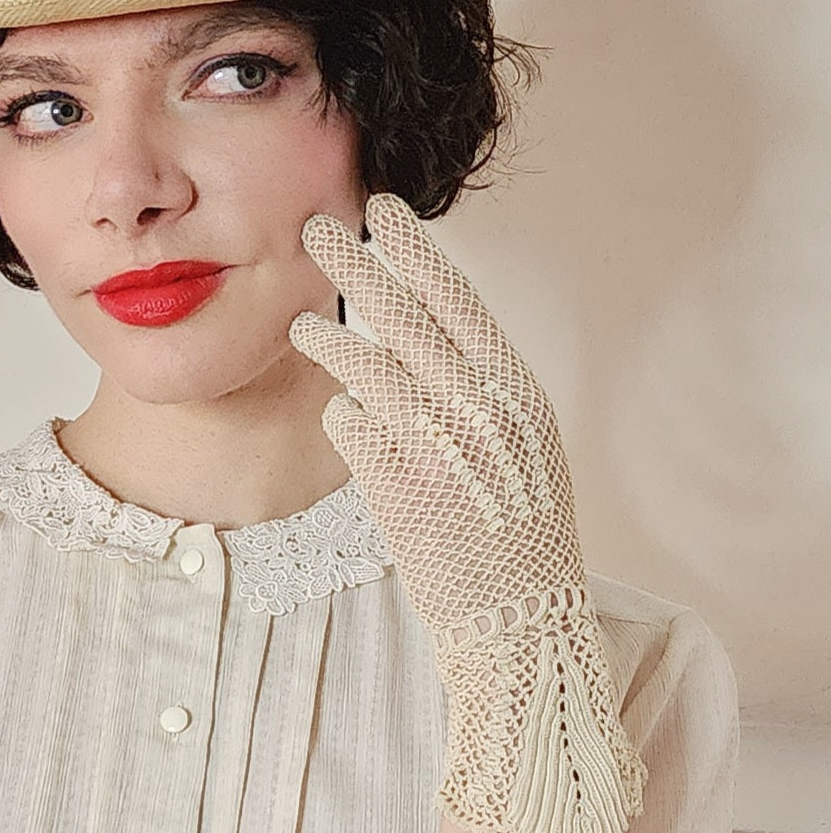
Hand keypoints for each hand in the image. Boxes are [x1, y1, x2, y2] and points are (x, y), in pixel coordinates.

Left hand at [288, 192, 645, 832]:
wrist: (520, 623)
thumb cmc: (527, 531)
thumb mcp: (528, 445)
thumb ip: (484, 385)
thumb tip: (430, 332)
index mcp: (516, 390)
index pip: (457, 297)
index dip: (417, 248)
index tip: (383, 209)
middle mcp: (476, 409)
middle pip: (404, 316)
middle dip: (357, 264)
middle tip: (317, 229)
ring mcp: (433, 447)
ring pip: (365, 366)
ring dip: (329, 338)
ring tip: (303, 323)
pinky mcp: (394, 488)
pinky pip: (351, 428)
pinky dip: (346, 417)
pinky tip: (348, 418)